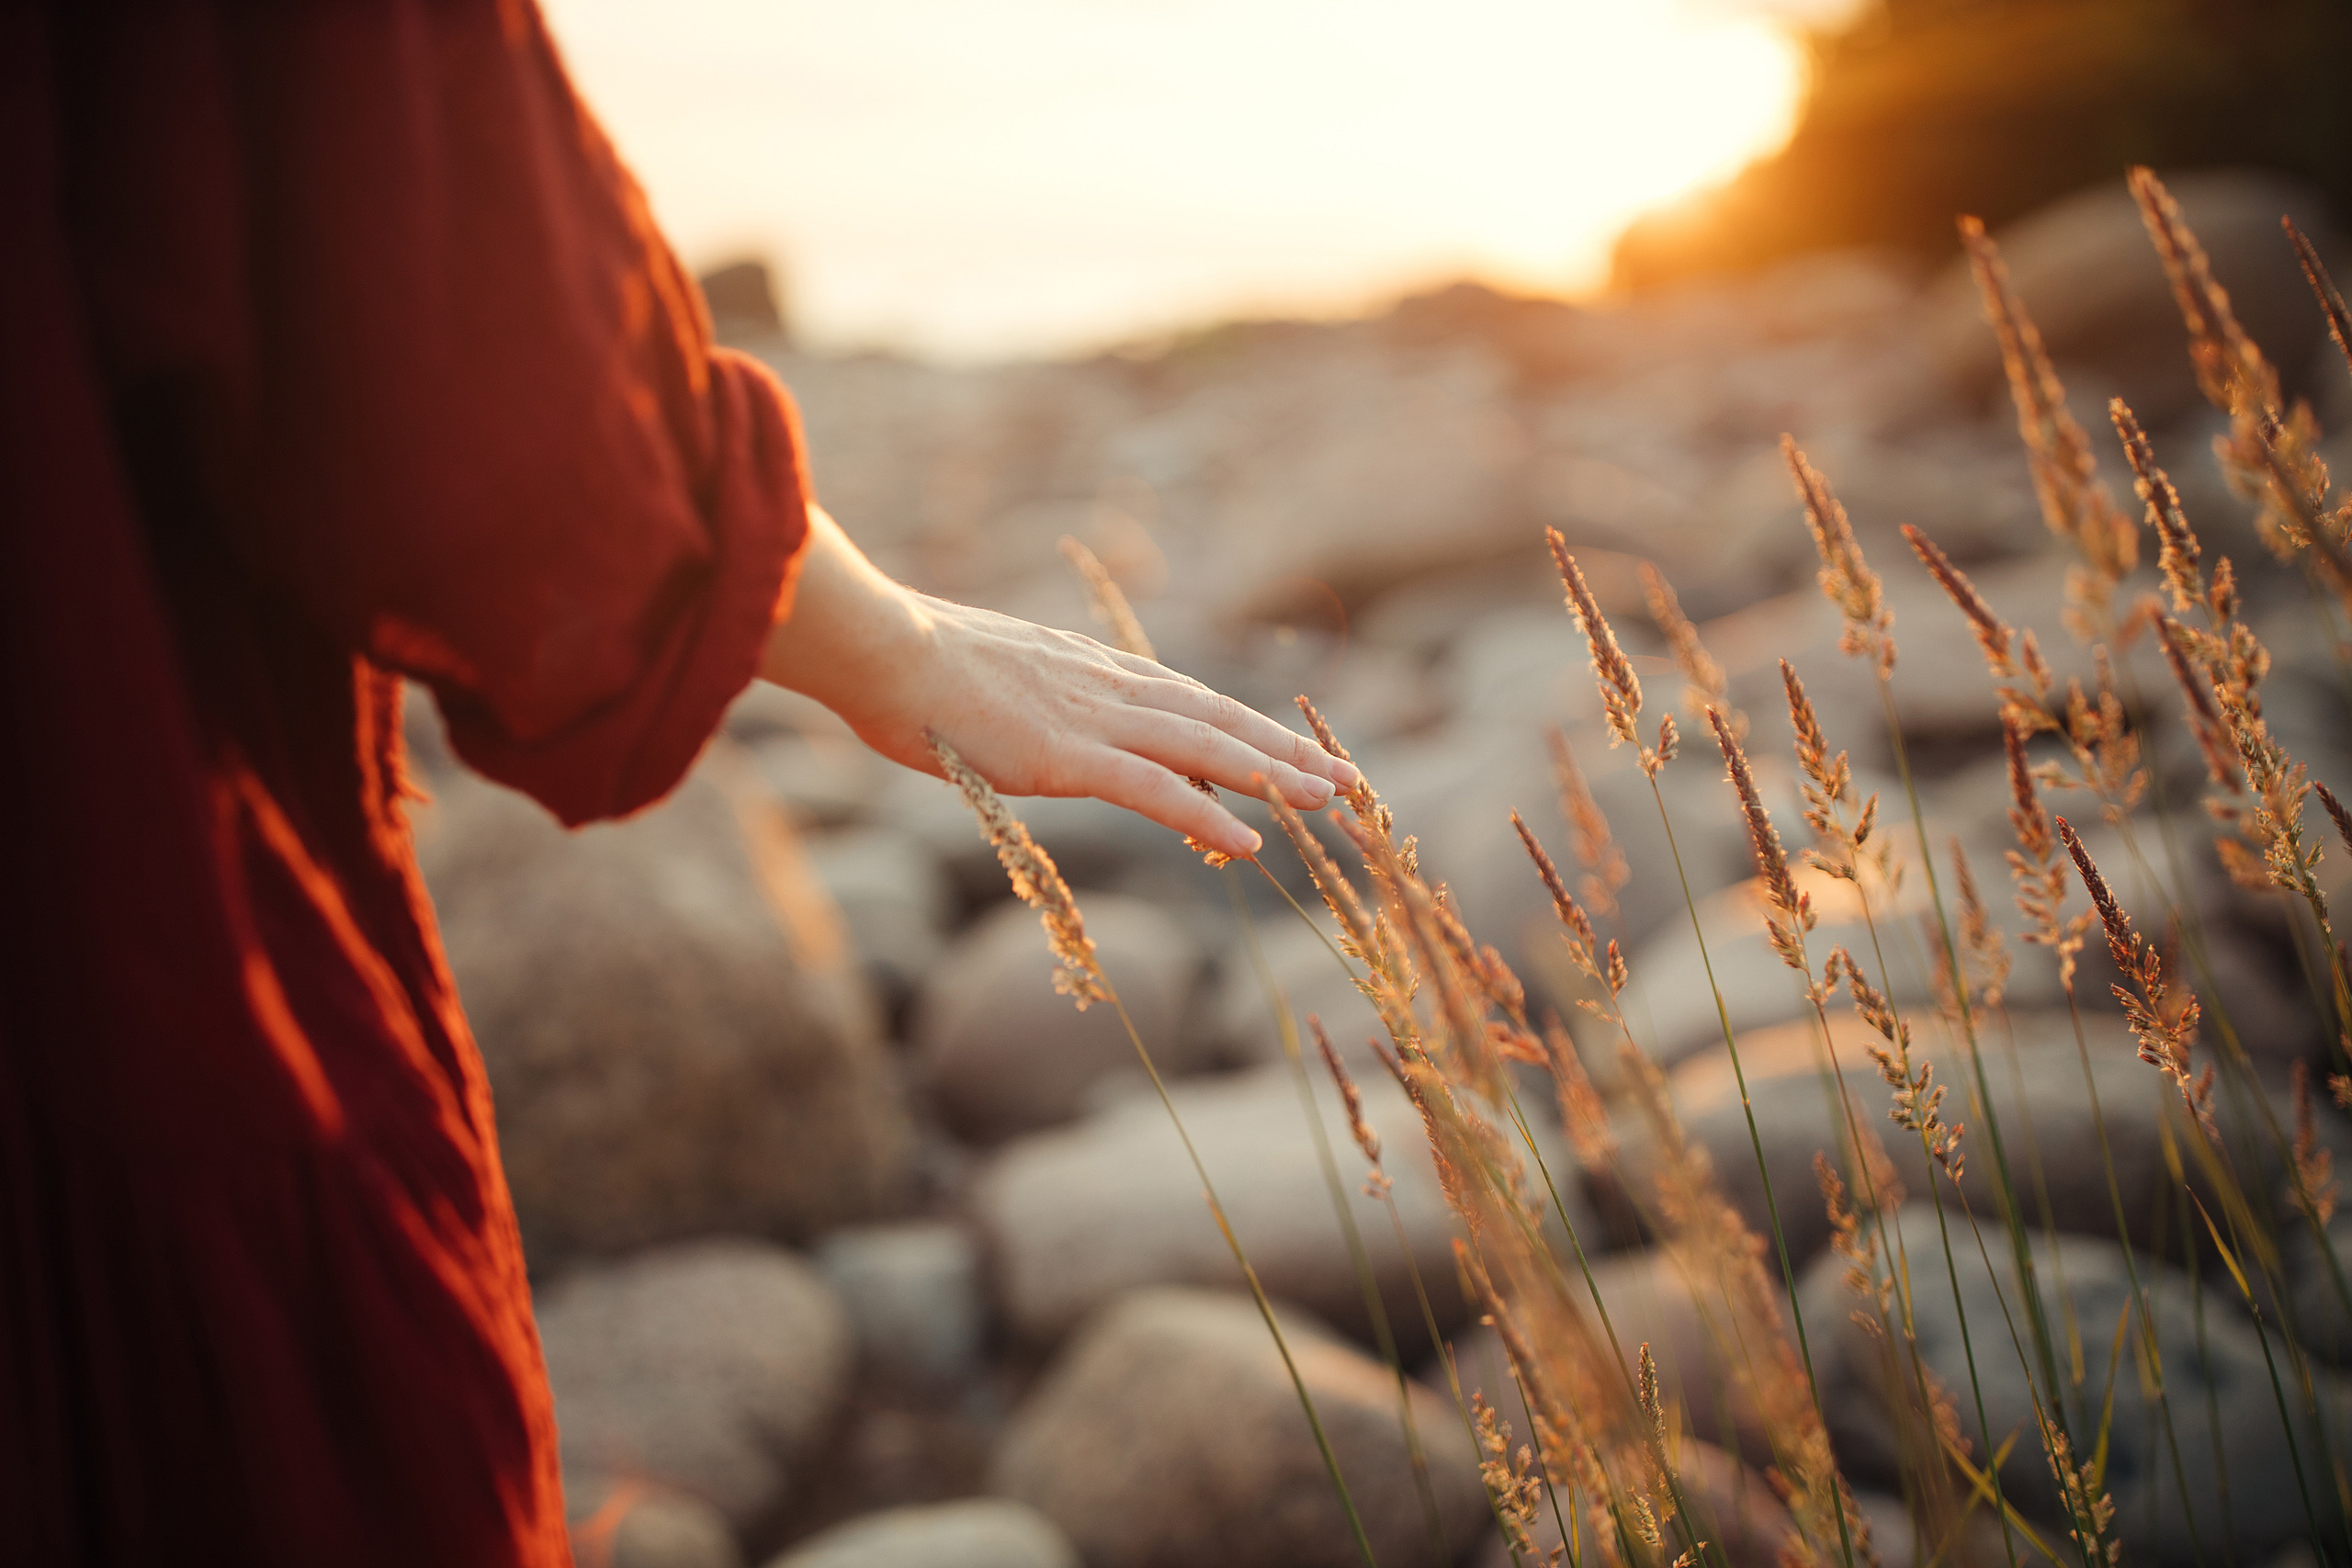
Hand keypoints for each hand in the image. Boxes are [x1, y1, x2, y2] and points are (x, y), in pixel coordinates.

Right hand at [759, 508, 1357, 858]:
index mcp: (1093, 672)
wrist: (878, 647)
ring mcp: (1091, 720)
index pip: (1193, 701)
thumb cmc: (913, 669)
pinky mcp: (1065, 756)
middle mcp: (1108, 688)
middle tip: (1352, 782)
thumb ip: (1030, 706)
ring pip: (1207, 747)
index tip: (1299, 750)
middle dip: (1290, 752)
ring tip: (1331, 803)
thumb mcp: (991, 683)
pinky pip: (1153, 789)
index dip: (1252, 728)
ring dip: (1274, 777)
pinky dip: (1207, 814)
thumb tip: (1034, 730)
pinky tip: (1249, 842)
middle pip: (1221, 719)